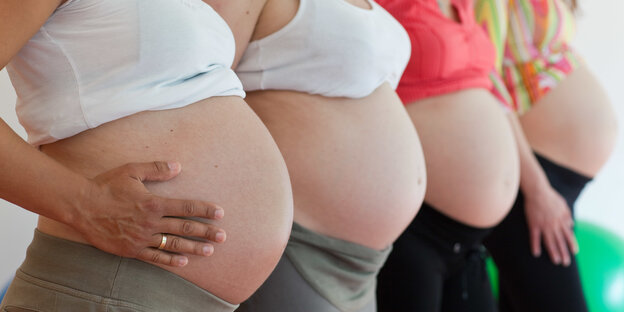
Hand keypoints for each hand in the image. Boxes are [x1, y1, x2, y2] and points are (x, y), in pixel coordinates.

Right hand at [73, 161, 225, 266]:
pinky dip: (170, 261)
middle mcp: (150, 222)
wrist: (80, 206)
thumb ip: (157, 169)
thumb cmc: (106, 186)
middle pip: (184, 228)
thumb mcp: (132, 171)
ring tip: (210, 251)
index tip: (220, 213)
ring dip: (194, 248)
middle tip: (223, 236)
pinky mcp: (131, 249)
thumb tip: (178, 166)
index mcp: (153, 203)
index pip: (186, 207)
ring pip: (173, 245)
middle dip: (206, 232)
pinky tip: (184, 262)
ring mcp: (141, 238)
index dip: (205, 211)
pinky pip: (155, 257)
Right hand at [524, 186, 577, 265]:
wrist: (538, 191)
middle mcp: (554, 224)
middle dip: (564, 253)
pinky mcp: (534, 224)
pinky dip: (535, 245)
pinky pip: (534, 237)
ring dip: (553, 252)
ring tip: (556, 261)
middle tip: (566, 263)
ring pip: (550, 241)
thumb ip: (567, 215)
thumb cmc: (550, 196)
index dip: (572, 244)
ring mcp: (544, 225)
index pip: (568, 235)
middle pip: (560, 241)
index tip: (575, 252)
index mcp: (561, 220)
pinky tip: (536, 253)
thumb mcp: (563, 205)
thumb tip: (572, 224)